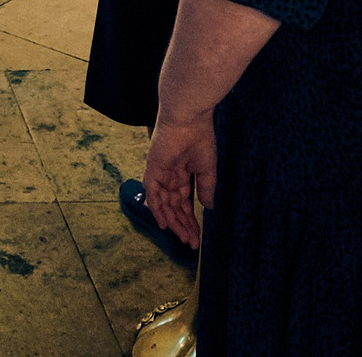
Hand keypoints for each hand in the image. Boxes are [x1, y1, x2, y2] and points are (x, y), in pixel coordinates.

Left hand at [140, 115, 215, 249]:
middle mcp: (170, 176)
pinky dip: (157, 210)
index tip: (198, 236)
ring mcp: (160, 174)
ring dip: (174, 222)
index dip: (191, 220)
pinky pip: (152, 194)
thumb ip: (206, 188)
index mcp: (183, 174)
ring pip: (164, 205)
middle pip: (174, 207)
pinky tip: (164, 224)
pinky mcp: (152, 170)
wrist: (188, 119)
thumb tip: (208, 208)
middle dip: (183, 225)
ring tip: (185, 238)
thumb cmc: (200, 138)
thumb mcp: (207, 168)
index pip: (185, 202)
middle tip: (192, 243)